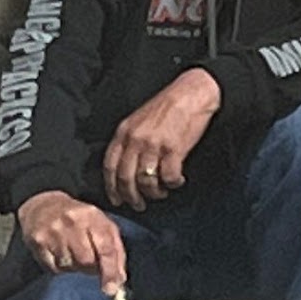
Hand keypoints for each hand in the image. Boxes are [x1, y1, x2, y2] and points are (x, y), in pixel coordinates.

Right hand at [16, 191, 125, 294]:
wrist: (43, 206)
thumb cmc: (78, 219)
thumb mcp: (101, 226)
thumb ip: (114, 252)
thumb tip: (119, 280)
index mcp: (92, 216)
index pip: (105, 247)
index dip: (110, 271)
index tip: (111, 289)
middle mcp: (72, 221)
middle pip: (86, 260)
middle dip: (90, 268)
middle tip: (88, 262)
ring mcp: (53, 231)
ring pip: (69, 265)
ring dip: (74, 266)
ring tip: (72, 253)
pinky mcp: (38, 241)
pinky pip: (53, 267)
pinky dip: (59, 267)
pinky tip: (59, 254)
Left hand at [103, 68, 221, 212]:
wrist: (191, 94)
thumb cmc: (166, 108)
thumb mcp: (138, 120)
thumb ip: (129, 141)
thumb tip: (126, 168)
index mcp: (123, 132)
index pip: (109, 165)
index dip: (111, 186)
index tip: (116, 199)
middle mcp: (135, 140)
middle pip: (125, 178)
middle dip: (131, 197)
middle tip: (138, 205)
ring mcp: (153, 145)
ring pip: (145, 181)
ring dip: (153, 193)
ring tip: (161, 193)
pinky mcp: (173, 149)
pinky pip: (168, 177)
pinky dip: (172, 184)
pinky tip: (177, 181)